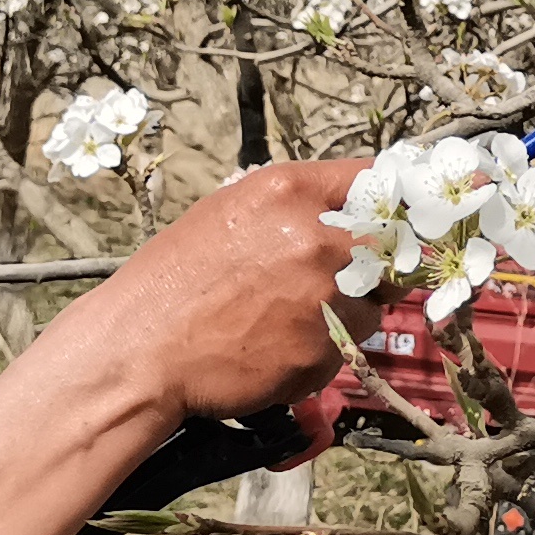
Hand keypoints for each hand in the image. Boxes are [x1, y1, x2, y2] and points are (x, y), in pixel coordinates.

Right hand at [0, 159, 362, 534]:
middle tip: (337, 283)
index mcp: (287, 191)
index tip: (394, 218)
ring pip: (373, 305)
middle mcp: (315, 236)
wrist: (140, 350)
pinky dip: (323, 354)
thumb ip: (292, 208)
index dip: (387, 202)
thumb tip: (348, 212)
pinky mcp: (323, 349)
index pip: (372, 180)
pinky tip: (277, 351)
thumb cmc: (173, 282)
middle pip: (386, 247)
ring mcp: (323, 294)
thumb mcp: (227, 216)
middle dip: (371, 266)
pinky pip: (347, 349)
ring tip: (288, 323)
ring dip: (347, 315)